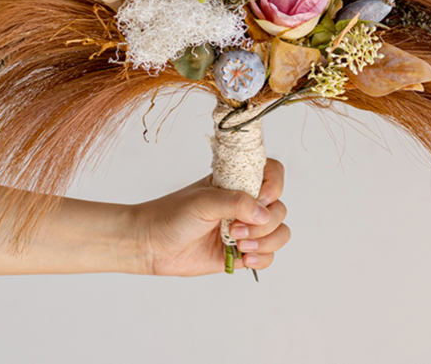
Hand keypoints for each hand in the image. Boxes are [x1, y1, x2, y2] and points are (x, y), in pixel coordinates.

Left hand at [133, 158, 289, 275]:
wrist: (151, 245)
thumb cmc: (171, 215)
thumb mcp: (203, 201)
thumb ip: (235, 203)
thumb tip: (264, 212)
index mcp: (237, 182)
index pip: (272, 172)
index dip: (274, 185)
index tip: (261, 198)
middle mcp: (244, 204)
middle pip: (279, 208)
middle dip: (264, 223)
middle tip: (236, 228)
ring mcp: (244, 228)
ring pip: (279, 232)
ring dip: (266, 241)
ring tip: (239, 245)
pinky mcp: (241, 252)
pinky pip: (268, 255)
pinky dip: (262, 258)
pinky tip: (244, 258)